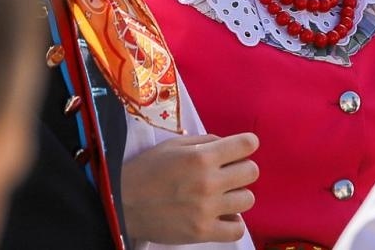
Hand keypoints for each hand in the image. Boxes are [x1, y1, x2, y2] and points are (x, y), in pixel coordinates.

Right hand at [121, 132, 260, 243]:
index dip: (246, 145)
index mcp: (202, 156)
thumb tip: (228, 144)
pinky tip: (221, 215)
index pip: (247, 145)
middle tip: (228, 173)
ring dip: (237, 195)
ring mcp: (207, 209)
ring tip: (222, 196)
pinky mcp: (203, 232)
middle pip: (251, 172)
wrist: (123, 203)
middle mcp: (209, 182)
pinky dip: (233, 222)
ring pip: (248, 199)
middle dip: (242, 169)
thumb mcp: (173, 145)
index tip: (241, 149)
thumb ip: (204, 142)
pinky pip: (237, 229)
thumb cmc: (147, 170)